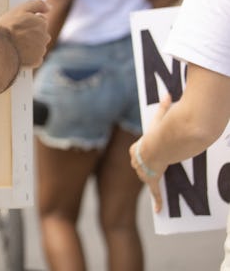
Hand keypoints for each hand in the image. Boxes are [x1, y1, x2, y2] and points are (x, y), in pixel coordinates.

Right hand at [0, 0, 49, 67]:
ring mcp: (41, 50)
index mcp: (42, 23)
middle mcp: (45, 36)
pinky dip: (29, 57)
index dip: (29, 23)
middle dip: (32, 34)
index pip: (40, 21)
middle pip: (40, 34)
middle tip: (17, 36)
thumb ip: (37, 4)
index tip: (20, 26)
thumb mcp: (20, 9)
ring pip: (38, 47)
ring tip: (17, 45)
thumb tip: (49, 7)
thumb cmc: (7, 27)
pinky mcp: (37, 61)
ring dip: (31, 46)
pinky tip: (19, 54)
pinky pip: (36, 58)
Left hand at [130, 93, 171, 212]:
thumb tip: (167, 93)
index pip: (136, 152)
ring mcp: (144, 171)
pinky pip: (156, 192)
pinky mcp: (153, 180)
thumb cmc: (161, 131)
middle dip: (145, 166)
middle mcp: (137, 161)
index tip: (147, 153)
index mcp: (136, 148)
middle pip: (139, 166)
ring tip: (156, 182)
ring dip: (150, 180)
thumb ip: (163, 107)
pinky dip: (158, 201)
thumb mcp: (161, 118)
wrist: (162, 143)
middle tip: (153, 166)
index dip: (141, 153)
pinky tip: (159, 210)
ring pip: (146, 177)